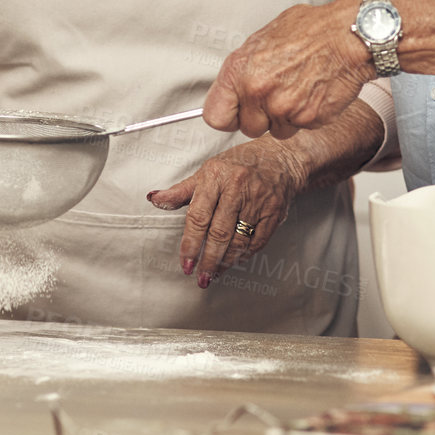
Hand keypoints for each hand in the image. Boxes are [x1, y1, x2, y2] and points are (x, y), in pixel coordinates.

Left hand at [147, 137, 311, 287]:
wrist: (280, 158)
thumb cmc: (239, 164)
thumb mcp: (207, 172)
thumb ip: (181, 191)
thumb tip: (154, 199)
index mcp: (216, 176)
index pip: (198, 216)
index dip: (190, 244)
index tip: (186, 263)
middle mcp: (238, 187)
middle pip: (219, 232)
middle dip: (208, 259)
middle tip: (201, 277)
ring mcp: (259, 200)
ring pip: (239, 240)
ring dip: (225, 261)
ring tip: (215, 272)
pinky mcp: (275, 211)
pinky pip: (257, 241)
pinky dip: (244, 255)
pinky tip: (234, 261)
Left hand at [203, 0, 376, 138]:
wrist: (349, 35)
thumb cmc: (311, 30)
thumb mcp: (264, 38)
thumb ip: (244, 67)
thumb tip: (233, 85)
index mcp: (240, 70)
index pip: (215, 116)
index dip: (229, 116)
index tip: (237, 112)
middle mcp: (257, 91)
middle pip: (248, 128)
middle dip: (262, 117)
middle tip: (278, 94)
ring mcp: (283, 108)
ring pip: (276, 131)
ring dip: (286, 118)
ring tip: (299, 89)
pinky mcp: (307, 119)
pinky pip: (301, 128)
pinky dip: (308, 116)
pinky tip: (314, 92)